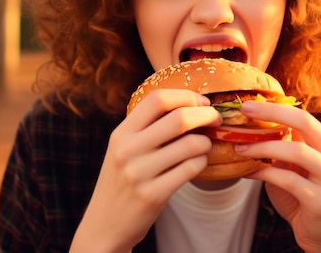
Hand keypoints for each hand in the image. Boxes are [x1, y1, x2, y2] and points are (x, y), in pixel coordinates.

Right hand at [70, 89, 220, 252]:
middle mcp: (127, 150)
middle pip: (179, 118)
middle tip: (216, 119)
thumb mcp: (123, 149)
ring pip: (190, 144)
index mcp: (121, 133)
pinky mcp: (153, 195)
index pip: (157, 99)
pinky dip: (202, 162)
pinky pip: (190, 169)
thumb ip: (147, 127)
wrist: (104, 225)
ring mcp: (139, 173)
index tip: (201, 101)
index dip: (185, 95)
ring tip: (205, 145)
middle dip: (206, 115)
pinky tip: (199, 162)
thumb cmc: (122, 181)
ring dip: (206, 142)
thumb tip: (189, 103)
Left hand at [235, 101, 320, 252]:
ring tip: (240, 147)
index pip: (306, 117)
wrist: (320, 236)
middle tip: (244, 111)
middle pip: (305, 124)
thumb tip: (254, 119)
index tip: (249, 104)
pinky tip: (248, 171)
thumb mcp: (295, 167)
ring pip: (296, 151)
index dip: (277, 108)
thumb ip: (285, 145)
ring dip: (263, 146)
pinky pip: (287, 180)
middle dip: (271, 114)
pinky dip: (264, 172)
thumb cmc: (303, 196)